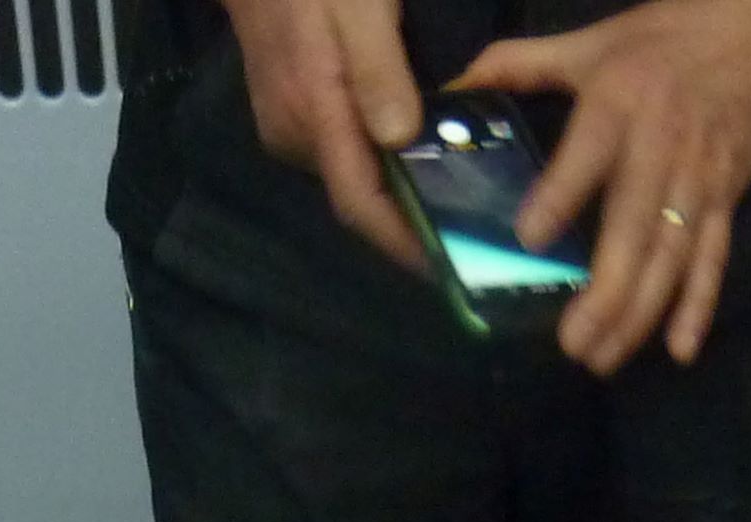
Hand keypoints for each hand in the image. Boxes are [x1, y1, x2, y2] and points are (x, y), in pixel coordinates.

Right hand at [221, 0, 425, 272]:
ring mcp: (284, 126)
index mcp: (313, 114)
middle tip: (466, 225)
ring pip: (347, 174)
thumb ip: (380, 72)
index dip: (401, 242)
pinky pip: (337, 150)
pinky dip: (373, 160)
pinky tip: (407, 151)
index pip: (358, 203)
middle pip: (355, 196)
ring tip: (447, 192)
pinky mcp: (284, 112)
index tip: (445, 267)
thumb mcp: (360, 5)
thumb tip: (403, 140)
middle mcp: (293, 135)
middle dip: (406, 218)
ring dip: (391, 188)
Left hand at [453, 0, 750, 373]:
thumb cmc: (664, 40)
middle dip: (606, 292)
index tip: (530, 240)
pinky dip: (699, 306)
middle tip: (571, 343)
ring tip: (601, 358)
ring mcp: (699, 179)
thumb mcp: (591, 41)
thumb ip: (522, 64)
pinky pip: (713, 258)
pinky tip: (679, 350)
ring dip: (639, 315)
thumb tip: (455, 85)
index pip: (589, 154)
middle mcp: (662, 146)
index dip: (561, 195)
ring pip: (671, 257)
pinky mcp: (725, 198)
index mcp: (621, 102)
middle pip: (636, 229)